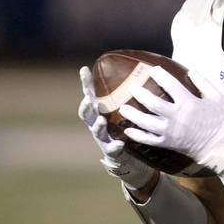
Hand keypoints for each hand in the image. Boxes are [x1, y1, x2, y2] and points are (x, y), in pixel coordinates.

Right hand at [79, 66, 154, 189]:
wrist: (125, 155)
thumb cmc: (122, 127)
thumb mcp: (121, 109)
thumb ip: (126, 94)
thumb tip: (139, 68)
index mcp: (99, 111)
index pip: (90, 95)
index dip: (86, 83)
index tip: (84, 70)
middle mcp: (97, 124)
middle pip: (87, 114)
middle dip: (86, 107)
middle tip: (88, 99)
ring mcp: (102, 138)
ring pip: (97, 132)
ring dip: (98, 126)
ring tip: (102, 120)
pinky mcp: (111, 151)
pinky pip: (112, 149)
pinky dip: (115, 146)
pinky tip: (120, 144)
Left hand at [119, 66, 223, 174]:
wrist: (222, 146)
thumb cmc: (221, 120)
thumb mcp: (217, 97)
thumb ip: (203, 82)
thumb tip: (191, 71)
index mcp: (189, 103)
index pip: (170, 85)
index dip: (160, 76)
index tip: (152, 70)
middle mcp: (177, 117)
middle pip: (153, 104)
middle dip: (140, 94)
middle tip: (131, 88)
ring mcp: (171, 132)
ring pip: (146, 123)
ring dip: (133, 115)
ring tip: (123, 108)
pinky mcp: (169, 143)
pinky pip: (149, 140)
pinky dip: (137, 136)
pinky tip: (128, 130)